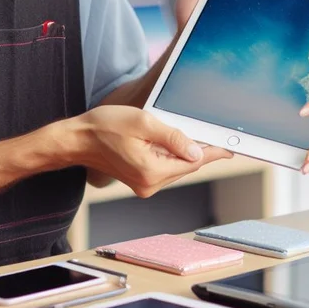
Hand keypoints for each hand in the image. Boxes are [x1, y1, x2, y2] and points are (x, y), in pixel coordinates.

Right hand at [74, 105, 231, 197]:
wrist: (77, 140)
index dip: (214, 153)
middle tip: (217, 137)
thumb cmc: (104, 127)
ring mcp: (143, 184)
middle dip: (200, 150)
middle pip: (186, 166)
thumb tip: (196, 151)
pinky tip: (171, 142)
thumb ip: (173, 138)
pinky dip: (171, 155)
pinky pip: (164, 167)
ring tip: (187, 134)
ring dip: (183, 152)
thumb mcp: (144, 123)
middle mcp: (149, 183)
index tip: (230, 149)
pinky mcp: (139, 180)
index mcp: (152, 171)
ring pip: (176, 166)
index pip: (193, 162)